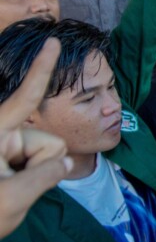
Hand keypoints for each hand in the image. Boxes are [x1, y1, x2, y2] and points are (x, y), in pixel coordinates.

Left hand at [0, 38, 73, 238]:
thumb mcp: (11, 201)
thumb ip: (46, 177)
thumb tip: (64, 163)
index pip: (26, 97)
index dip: (42, 69)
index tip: (52, 40)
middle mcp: (1, 135)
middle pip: (46, 142)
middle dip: (38, 165)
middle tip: (13, 190)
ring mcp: (2, 149)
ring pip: (42, 155)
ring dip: (30, 176)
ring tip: (6, 193)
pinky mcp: (5, 160)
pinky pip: (34, 164)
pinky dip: (26, 180)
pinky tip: (7, 192)